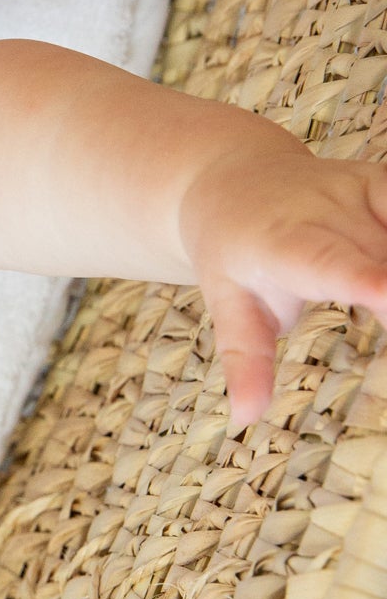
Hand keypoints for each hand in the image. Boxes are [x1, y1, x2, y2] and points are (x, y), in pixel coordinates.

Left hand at [181, 142, 386, 426]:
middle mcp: (324, 210)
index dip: (367, 281)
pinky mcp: (383, 184)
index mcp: (282, 243)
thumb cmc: (229, 251)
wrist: (231, 181)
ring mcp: (359, 191)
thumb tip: (244, 417)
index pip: (331, 265)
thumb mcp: (227, 302)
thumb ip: (246, 358)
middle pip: (385, 260)